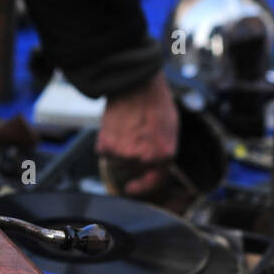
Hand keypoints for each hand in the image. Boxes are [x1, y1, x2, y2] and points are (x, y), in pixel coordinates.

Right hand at [96, 72, 179, 197]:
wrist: (136, 84)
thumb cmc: (154, 101)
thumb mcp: (169, 128)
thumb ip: (161, 150)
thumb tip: (151, 162)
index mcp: (165, 154)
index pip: (154, 181)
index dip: (141, 187)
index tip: (130, 188)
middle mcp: (145, 159)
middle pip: (132, 167)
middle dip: (130, 154)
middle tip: (132, 133)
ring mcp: (125, 155)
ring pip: (116, 159)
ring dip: (117, 147)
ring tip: (125, 125)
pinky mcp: (107, 147)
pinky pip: (103, 151)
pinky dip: (105, 140)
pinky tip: (114, 125)